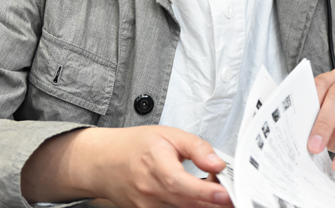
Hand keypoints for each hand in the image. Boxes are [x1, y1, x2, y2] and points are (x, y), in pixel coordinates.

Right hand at [22, 125, 231, 207]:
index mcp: (155, 165)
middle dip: (212, 202)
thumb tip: (218, 162)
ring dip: (202, 206)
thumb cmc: (134, 146)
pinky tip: (196, 200)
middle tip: (230, 195)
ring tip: (214, 195)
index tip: (226, 194)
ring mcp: (147, 207)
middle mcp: (150, 191)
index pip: (183, 184)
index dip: (207, 192)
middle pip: (187, 203)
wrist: (104, 162)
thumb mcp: (168, 134)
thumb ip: (196, 147)